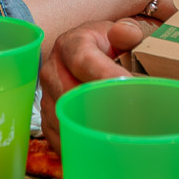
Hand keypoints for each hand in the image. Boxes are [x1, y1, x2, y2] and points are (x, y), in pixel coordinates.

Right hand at [38, 17, 156, 150]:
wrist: (90, 55)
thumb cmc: (107, 46)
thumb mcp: (119, 32)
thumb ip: (127, 31)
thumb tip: (127, 34)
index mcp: (70, 45)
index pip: (83, 60)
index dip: (104, 75)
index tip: (128, 86)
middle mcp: (52, 70)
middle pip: (71, 95)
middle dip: (100, 108)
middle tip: (131, 118)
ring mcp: (47, 97)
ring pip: (64, 120)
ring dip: (90, 129)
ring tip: (120, 135)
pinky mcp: (47, 119)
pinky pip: (60, 137)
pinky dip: (80, 144)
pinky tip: (103, 147)